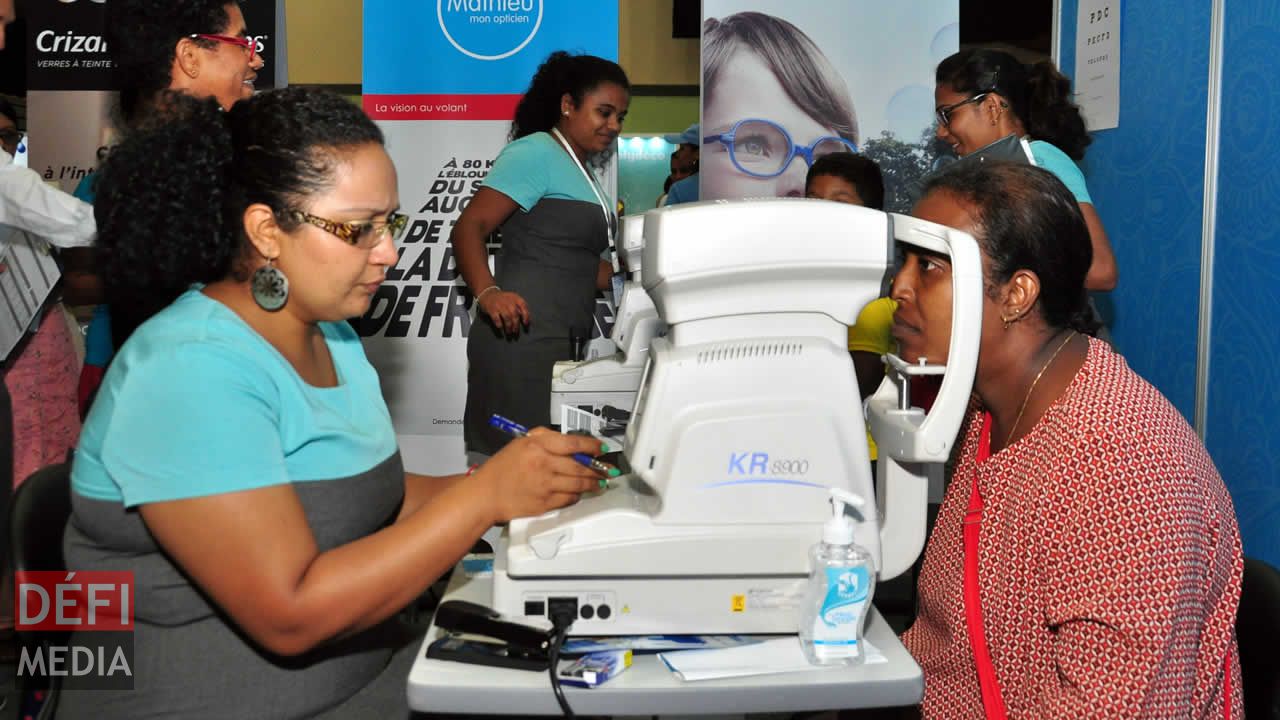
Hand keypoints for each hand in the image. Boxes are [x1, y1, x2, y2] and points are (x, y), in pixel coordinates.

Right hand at [474, 428, 604, 522]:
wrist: (485, 496)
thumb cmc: (500, 470)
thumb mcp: (520, 443)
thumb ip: (544, 438)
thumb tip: (569, 441)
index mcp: (536, 445)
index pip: (573, 443)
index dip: (592, 445)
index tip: (601, 448)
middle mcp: (543, 464)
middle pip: (580, 465)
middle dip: (598, 468)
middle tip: (607, 469)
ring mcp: (545, 485)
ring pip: (578, 483)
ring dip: (593, 483)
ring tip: (600, 482)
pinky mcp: (545, 503)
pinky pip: (569, 498)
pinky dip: (577, 495)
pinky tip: (580, 493)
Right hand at [478, 289, 530, 334]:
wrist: (487, 294)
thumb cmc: (503, 299)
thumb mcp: (512, 299)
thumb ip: (519, 308)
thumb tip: (527, 320)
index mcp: (515, 297)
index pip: (523, 306)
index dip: (526, 315)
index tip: (526, 323)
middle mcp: (508, 300)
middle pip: (514, 314)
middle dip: (516, 324)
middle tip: (515, 331)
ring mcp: (499, 304)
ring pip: (507, 317)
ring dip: (509, 326)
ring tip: (509, 332)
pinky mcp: (491, 309)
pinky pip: (497, 319)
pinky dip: (499, 325)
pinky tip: (500, 328)